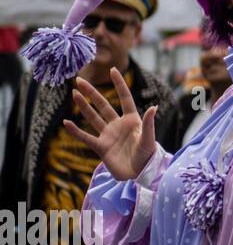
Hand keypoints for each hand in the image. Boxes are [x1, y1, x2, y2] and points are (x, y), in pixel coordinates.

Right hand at [62, 67, 156, 181]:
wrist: (139, 174)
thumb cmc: (148, 156)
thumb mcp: (149, 139)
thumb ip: (149, 123)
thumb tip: (153, 107)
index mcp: (132, 120)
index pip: (124, 98)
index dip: (119, 84)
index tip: (113, 70)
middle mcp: (118, 125)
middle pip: (103, 105)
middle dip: (92, 93)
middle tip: (79, 80)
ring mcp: (108, 135)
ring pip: (93, 118)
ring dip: (83, 106)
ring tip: (74, 93)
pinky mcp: (100, 147)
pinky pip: (86, 137)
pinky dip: (76, 131)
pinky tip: (66, 122)